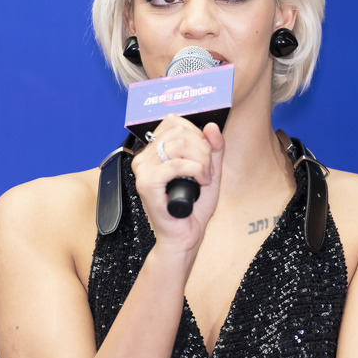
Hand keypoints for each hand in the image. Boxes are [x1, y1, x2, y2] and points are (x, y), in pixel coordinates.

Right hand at [132, 116, 223, 251]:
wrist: (185, 236)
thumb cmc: (193, 207)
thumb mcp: (210, 171)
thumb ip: (214, 148)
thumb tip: (212, 126)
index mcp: (154, 151)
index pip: (174, 122)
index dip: (196, 133)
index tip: (205, 154)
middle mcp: (144, 158)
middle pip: (179, 132)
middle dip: (203, 149)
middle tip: (208, 170)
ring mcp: (143, 170)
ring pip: (178, 145)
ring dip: (201, 161)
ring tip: (205, 178)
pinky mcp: (147, 184)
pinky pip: (175, 164)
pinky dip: (194, 170)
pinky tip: (200, 182)